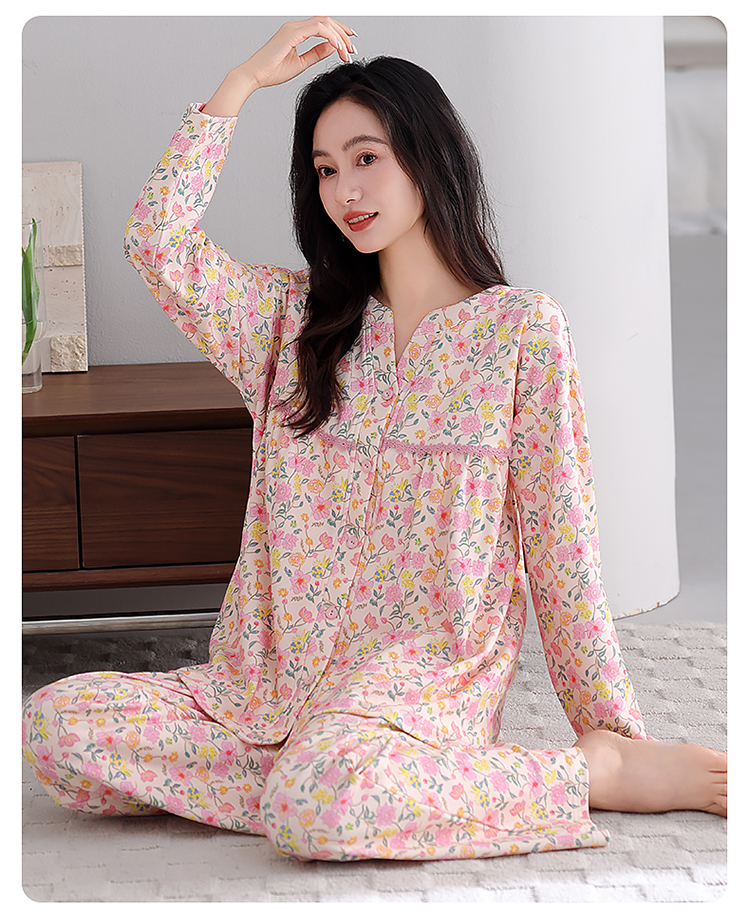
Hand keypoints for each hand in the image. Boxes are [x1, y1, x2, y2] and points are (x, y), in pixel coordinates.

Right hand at [203, 16, 355, 116]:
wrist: (255, 75)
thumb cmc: (272, 71)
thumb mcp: (301, 63)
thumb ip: (316, 54)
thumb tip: (332, 48)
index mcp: (296, 33)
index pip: (322, 26)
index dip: (338, 33)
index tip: (349, 45)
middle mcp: (295, 27)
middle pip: (326, 21)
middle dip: (342, 33)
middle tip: (352, 49)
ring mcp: (293, 28)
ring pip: (324, 23)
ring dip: (339, 36)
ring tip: (347, 51)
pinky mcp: (292, 33)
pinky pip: (318, 29)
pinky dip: (330, 37)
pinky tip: (338, 48)